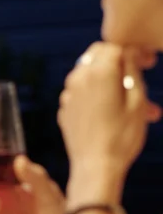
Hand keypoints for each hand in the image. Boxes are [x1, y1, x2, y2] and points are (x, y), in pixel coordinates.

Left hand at [59, 43, 158, 177]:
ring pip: (91, 77)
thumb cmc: (122, 136)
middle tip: (140, 81)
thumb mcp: (138, 102)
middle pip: (97, 57)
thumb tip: (128, 52)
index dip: (131, 51)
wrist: (95, 166)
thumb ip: (132, 71)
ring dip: (112, 84)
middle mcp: (77, 79)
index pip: (112, 46)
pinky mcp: (65, 109)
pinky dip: (98, 97)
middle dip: (120, 65)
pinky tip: (114, 115)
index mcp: (98, 73)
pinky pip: (83, 94)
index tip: (148, 64)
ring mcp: (68, 94)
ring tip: (137, 107)